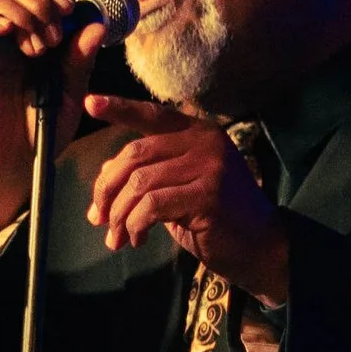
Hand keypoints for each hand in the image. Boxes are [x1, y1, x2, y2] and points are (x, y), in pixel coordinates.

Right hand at [0, 0, 114, 250]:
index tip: (70, 10)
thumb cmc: (41, 131)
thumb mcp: (70, 94)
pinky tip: (8, 34)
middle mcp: (15, 37)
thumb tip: (96, 26)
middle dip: (41, 3)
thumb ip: (80, 61)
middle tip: (54, 35)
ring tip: (36, 48)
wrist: (14, 163)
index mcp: (40, 38)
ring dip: (21, 13)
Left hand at [81, 97, 290, 300]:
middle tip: (98, 217)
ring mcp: (210, 166)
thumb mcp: (176, 191)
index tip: (89, 102)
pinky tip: (137, 240)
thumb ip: (146, 175)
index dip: (120, 108)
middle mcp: (205, 142)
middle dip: (108, 187)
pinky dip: (135, 225)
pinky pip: (152, 205)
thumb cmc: (216, 220)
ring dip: (120, 214)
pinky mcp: (208, 194)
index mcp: (198, 133)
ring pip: (140, 183)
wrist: (260, 249)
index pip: (153, 115)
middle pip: (136, 153)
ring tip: (117, 237)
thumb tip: (104, 172)